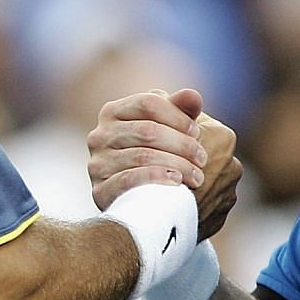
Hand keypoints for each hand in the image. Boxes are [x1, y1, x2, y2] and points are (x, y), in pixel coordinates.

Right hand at [88, 89, 241, 237]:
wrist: (141, 204)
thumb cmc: (159, 157)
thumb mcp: (169, 130)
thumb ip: (181, 110)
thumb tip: (193, 95)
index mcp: (114, 112)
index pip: (149, 102)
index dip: (178, 116)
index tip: (198, 132)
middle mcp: (100, 135)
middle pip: (148, 130)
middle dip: (182, 144)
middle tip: (203, 159)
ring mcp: (97, 163)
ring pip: (142, 156)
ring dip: (177, 165)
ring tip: (197, 176)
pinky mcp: (99, 190)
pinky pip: (129, 180)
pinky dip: (156, 178)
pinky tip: (177, 183)